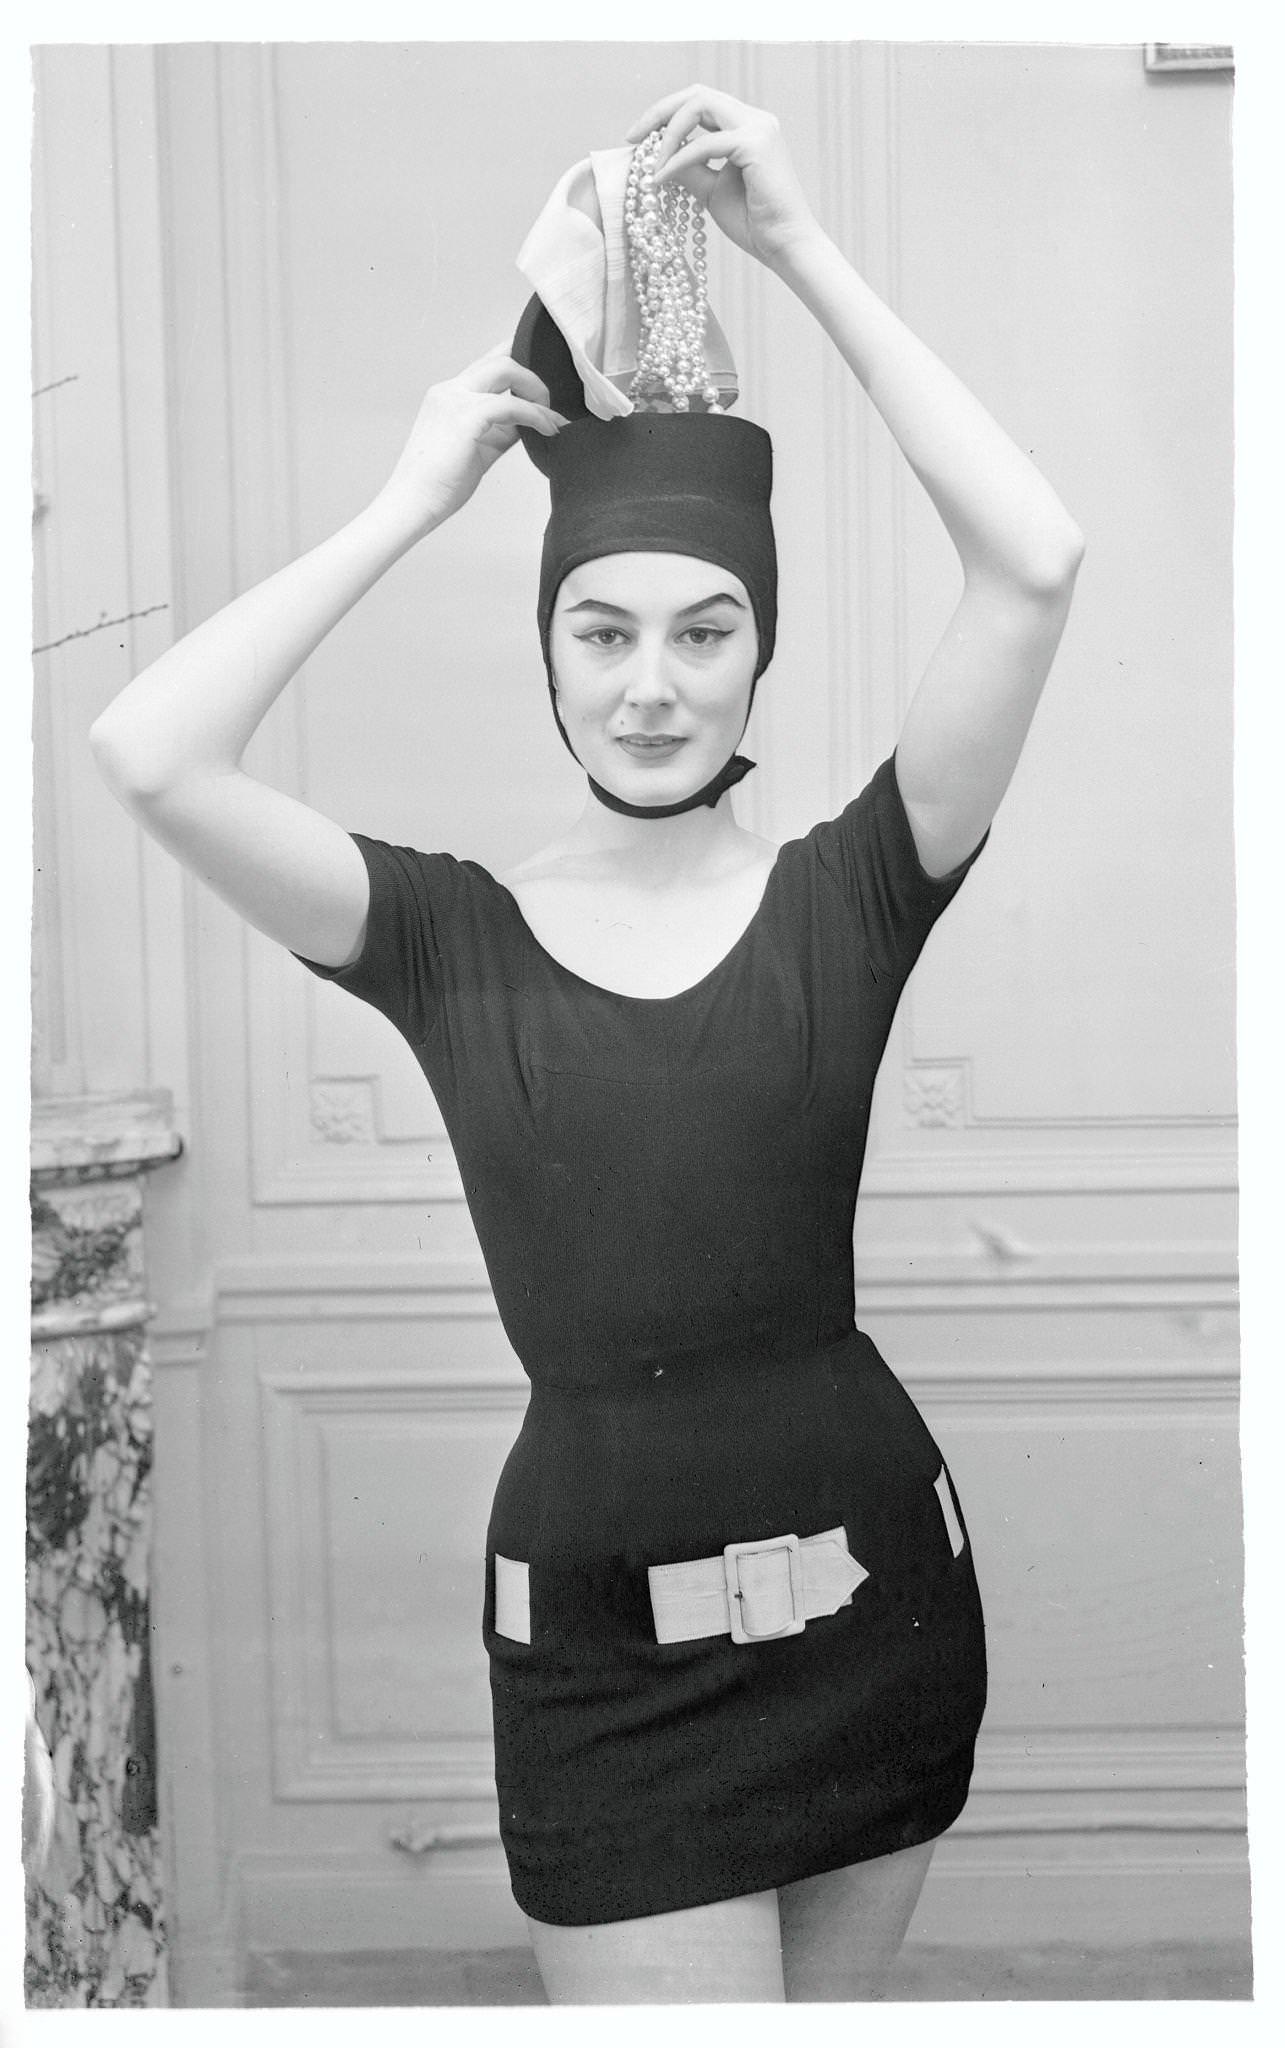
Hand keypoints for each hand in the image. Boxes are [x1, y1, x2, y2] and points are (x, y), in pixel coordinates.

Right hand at [379, 348, 565, 535]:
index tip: (540, 382)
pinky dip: (536, 415)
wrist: (413, 504)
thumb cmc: (440, 484)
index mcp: (449, 395)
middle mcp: (450, 389)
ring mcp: (455, 399)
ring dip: (537, 390)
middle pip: (500, 358)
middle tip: (549, 406)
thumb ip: (501, 430)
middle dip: (532, 377)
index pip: (487, 363)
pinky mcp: (465, 418)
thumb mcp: (479, 448)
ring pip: (507, 369)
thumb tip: (529, 423)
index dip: (518, 361)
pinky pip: (512, 404)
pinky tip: (549, 430)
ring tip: (552, 419)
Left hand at [626, 85, 819, 268]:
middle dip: (659, 112)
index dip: (665, 114)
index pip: (700, 103)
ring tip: (651, 165)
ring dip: (668, 132)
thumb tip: (655, 156)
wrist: (784, 246)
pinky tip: (662, 178)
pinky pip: (705, 143)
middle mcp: (755, 119)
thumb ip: (688, 168)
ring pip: (699, 105)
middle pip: (696, 94)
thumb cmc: (754, 223)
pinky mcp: (756, 144)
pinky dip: (679, 159)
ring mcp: (758, 127)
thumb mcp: (710, 191)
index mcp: (746, 127)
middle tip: (632, 137)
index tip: (637, 138)